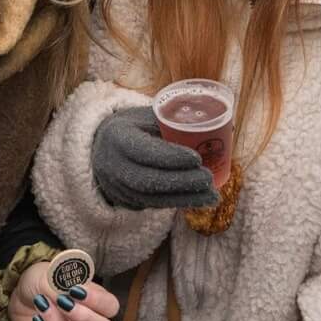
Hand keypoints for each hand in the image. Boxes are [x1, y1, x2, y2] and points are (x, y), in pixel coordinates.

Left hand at [8, 260, 120, 320]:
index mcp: (94, 301)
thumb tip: (69, 293)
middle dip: (85, 318)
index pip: (110, 307)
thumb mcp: (52, 275)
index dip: (97, 301)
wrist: (19, 295)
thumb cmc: (40, 281)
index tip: (76, 290)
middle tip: (64, 303)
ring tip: (42, 306)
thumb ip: (64, 284)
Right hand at [90, 105, 217, 210]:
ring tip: (213, 195)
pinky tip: (200, 200)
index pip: (143, 151)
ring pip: (152, 198)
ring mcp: (117, 187)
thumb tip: (218, 122)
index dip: (170, 157)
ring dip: (185, 198)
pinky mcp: (126, 201)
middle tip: (208, 178)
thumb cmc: (133, 126)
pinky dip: (179, 203)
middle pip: (148, 179)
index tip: (197, 158)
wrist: (102, 147)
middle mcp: (113, 165)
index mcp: (117, 137)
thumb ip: (171, 119)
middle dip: (181, 181)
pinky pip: (154, 205)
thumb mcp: (145, 115)